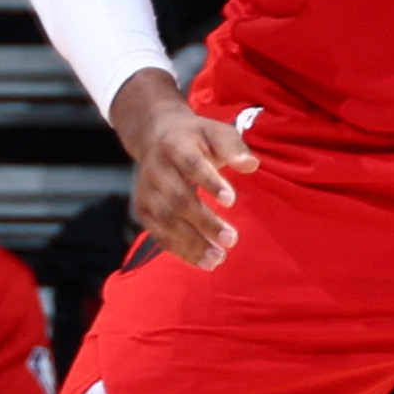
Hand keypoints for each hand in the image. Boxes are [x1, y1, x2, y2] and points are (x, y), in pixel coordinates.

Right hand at [116, 78, 258, 266]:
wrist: (154, 135)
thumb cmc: (196, 137)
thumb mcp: (215, 131)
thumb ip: (233, 147)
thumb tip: (251, 165)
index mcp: (174, 144)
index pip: (192, 164)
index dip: (210, 182)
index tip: (231, 200)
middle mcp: (155, 169)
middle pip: (178, 198)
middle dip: (204, 221)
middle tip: (231, 239)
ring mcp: (146, 191)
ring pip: (167, 221)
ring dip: (192, 242)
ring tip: (218, 258)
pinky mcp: (142, 210)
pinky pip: (159, 234)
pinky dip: (180, 250)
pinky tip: (202, 261)